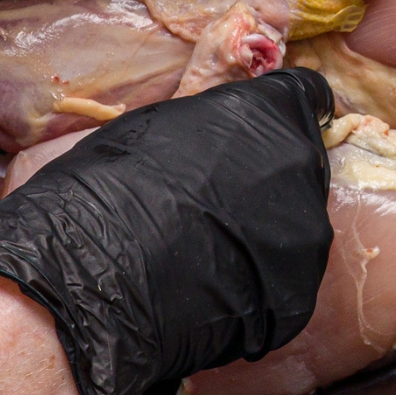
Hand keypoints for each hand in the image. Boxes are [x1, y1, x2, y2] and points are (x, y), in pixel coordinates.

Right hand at [0, 68, 334, 394]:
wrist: (90, 286)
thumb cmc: (100, 194)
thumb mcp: (145, 129)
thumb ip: (200, 127)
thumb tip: (208, 134)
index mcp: (265, 114)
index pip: (303, 95)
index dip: (280, 114)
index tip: (267, 129)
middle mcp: (299, 168)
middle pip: (298, 165)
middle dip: (265, 179)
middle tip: (212, 202)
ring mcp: (305, 236)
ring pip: (293, 226)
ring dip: (261, 233)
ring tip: (204, 253)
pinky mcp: (296, 298)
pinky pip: (280, 283)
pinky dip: (254, 286)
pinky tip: (208, 292)